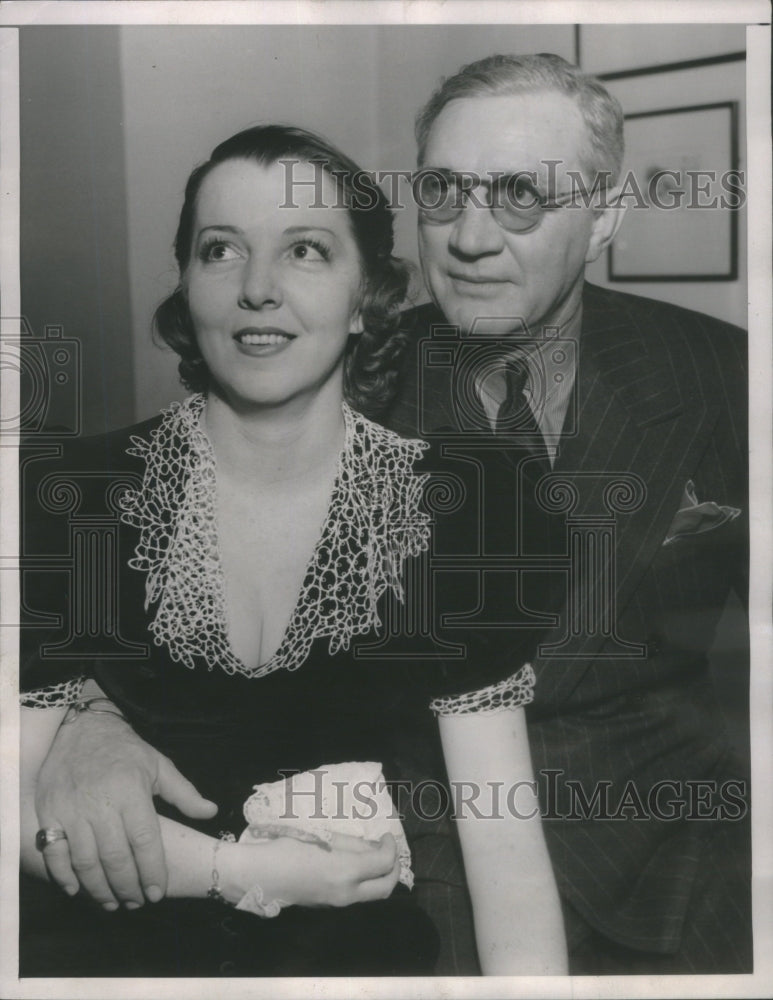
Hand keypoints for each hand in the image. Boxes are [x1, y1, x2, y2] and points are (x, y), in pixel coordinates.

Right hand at [35, 707, 217, 908]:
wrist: (80, 729)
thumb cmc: (124, 750)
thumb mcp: (158, 765)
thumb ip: (183, 793)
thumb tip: (211, 812)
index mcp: (130, 790)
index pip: (144, 840)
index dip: (152, 871)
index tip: (157, 892)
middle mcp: (99, 803)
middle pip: (114, 857)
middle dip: (128, 887)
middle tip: (137, 903)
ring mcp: (70, 810)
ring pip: (85, 861)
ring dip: (99, 889)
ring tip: (113, 903)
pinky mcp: (49, 813)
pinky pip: (53, 853)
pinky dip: (64, 876)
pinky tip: (77, 890)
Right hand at [222, 832, 399, 908]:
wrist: (256, 874)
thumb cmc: (287, 847)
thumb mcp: (322, 838)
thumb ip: (352, 844)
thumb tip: (373, 847)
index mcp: (346, 873)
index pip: (383, 863)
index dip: (391, 847)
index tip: (387, 835)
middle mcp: (346, 893)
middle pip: (385, 889)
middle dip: (394, 869)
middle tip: (390, 851)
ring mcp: (336, 903)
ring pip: (371, 895)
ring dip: (379, 877)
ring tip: (373, 856)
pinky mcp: (326, 905)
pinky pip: (355, 896)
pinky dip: (364, 882)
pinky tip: (354, 866)